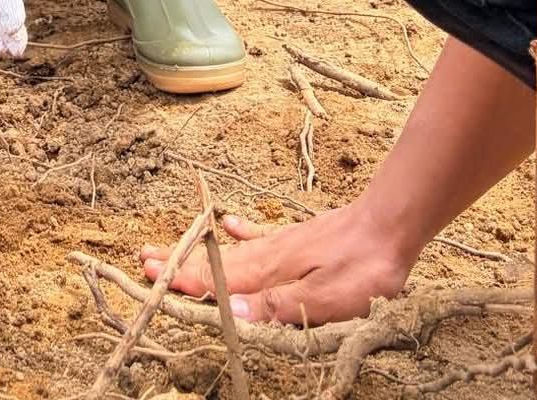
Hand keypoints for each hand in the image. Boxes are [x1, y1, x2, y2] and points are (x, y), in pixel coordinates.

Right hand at [142, 203, 410, 326]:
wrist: (391, 226)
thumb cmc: (362, 268)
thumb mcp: (323, 298)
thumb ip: (276, 306)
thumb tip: (230, 312)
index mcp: (270, 273)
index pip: (219, 280)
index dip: (185, 282)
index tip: (152, 277)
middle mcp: (270, 255)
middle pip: (217, 262)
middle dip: (182, 264)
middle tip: (145, 260)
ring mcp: (284, 244)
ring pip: (233, 251)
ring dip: (201, 252)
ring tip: (172, 247)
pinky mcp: (300, 238)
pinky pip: (261, 235)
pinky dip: (240, 232)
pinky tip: (228, 223)